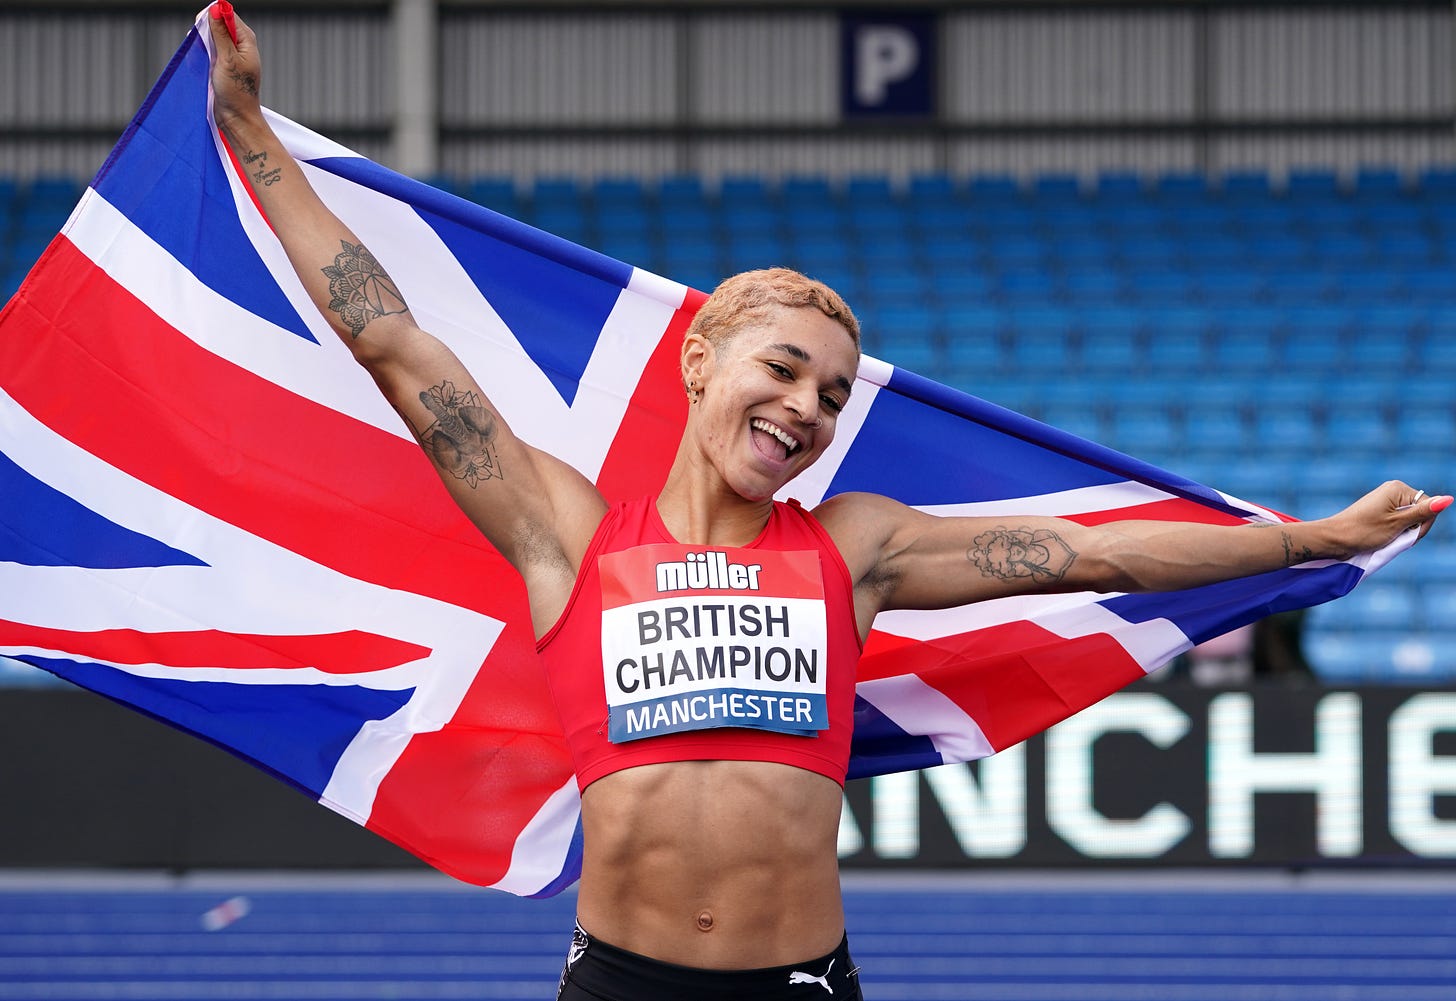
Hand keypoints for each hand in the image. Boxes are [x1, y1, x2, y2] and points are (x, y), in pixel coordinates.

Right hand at [208, 2, 261, 126]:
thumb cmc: (236, 91)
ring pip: (210, 36)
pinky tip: (202, 64)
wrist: (235, 116)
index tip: (203, 28)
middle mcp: (239, 44)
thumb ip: (221, 34)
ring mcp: (230, 53)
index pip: (227, 14)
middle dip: (206, 32)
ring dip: (203, 44)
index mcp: (246, 40)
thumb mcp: (227, 59)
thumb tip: (216, 10)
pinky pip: (207, 49)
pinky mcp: (221, 62)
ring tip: (206, 60)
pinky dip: (202, 53)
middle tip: (205, 48)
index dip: (213, 17)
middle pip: (217, 23)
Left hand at [1325, 481, 1448, 554]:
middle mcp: (1393, 490)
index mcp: (1398, 488)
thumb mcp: (1397, 524)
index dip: (1421, 526)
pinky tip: (1382, 538)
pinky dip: (1394, 533)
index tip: (1402, 534)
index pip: (1429, 508)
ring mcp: (1386, 500)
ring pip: (1409, 521)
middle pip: (1420, 514)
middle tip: (1392, 538)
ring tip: (1385, 538)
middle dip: (1411, 530)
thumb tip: (1449, 499)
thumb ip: (1424, 513)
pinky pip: (1397, 523)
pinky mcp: (1380, 511)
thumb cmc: (1363, 532)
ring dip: (1402, 533)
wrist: (1333, 539)